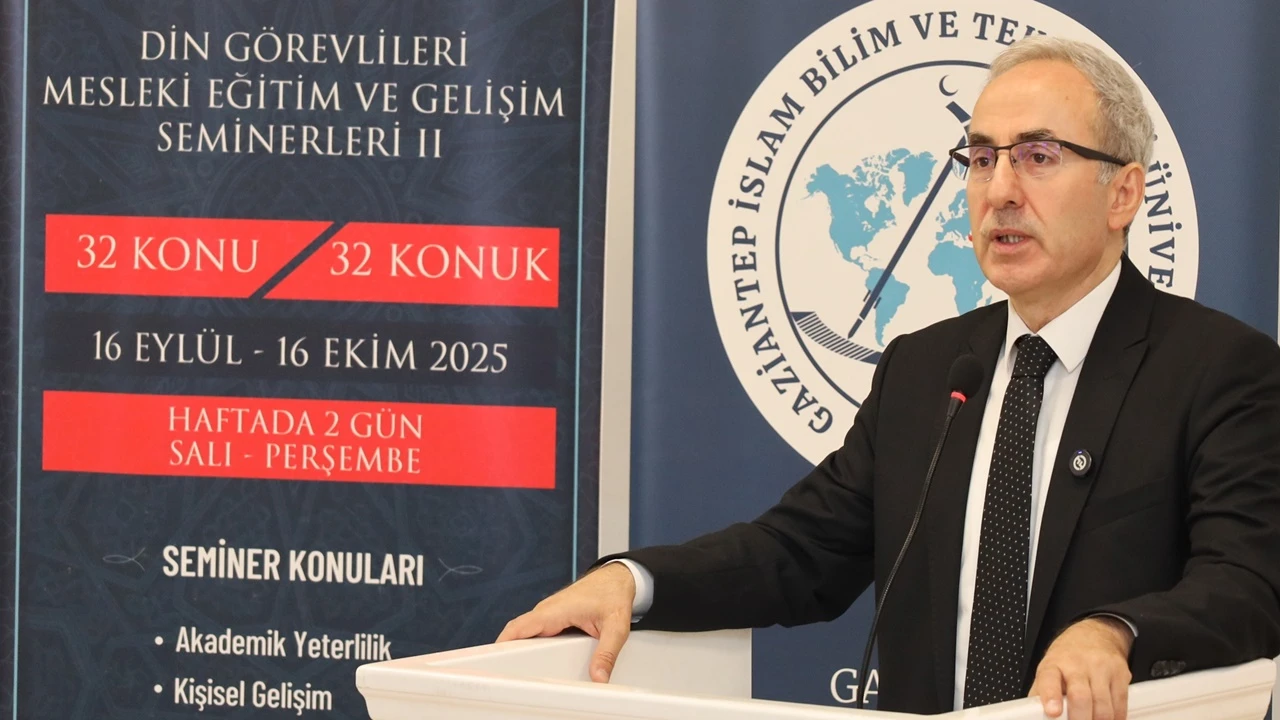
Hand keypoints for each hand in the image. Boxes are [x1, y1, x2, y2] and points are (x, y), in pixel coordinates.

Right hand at [496, 562, 636, 682]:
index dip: (503, 644)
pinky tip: (535, 661)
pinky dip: (532, 646)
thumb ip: (607, 653)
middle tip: (507, 674)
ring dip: (521, 650)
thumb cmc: (613, 593)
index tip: (493, 660)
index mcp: (556, 610)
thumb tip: (598, 676)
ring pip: (526, 634)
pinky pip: (536, 633)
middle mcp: (548, 610)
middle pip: (518, 633)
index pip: (519, 627)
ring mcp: (549, 614)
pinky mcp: (553, 618)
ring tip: (519, 672)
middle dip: (509, 652)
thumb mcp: (616, 626)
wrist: (618, 578)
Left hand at [1029, 617, 1134, 719]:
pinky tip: (1109, 719)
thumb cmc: (1067, 657)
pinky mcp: (1120, 674)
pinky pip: (1120, 704)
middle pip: (1080, 696)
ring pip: (1103, 705)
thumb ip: (1042, 692)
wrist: (1095, 635)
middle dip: (1080, 718)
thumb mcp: (1048, 669)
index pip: (1049, 679)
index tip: (1053, 711)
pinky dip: (1115, 717)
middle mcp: (1077, 664)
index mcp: (1054, 665)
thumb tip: (1034, 714)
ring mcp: (1101, 668)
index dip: (1051, 696)